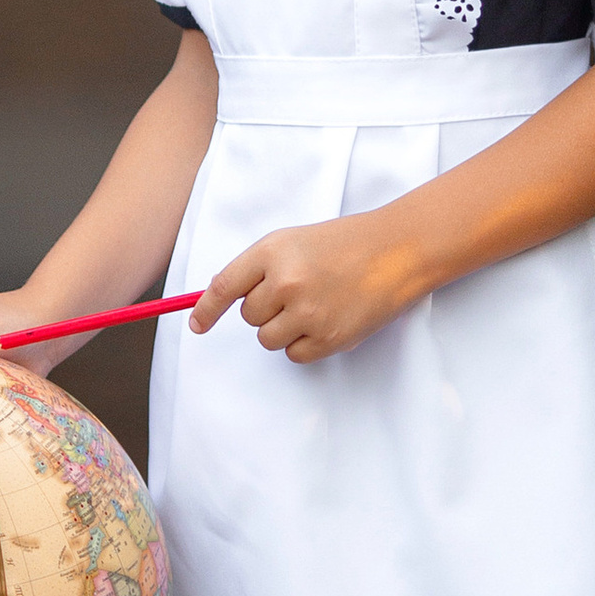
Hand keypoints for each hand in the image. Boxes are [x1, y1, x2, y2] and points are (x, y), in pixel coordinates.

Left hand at [191, 217, 422, 363]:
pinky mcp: (329, 338)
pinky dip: (305, 344)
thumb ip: (259, 267)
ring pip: (268, 339)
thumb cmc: (345, 243)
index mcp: (272, 251)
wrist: (398, 251)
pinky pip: (295, 354)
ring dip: (283, 329)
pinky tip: (328, 320)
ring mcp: (308, 312)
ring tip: (315, 305)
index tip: (196, 325)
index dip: (206, 309)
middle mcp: (285, 282)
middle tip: (299, 291)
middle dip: (266, 309)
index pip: (224, 287)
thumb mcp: (294, 241)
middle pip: (249, 317)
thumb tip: (222, 298)